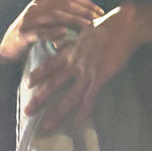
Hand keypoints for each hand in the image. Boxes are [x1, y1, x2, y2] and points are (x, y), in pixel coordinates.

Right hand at [0, 0, 103, 62]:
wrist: (9, 44)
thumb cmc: (35, 30)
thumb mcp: (50, 19)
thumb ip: (65, 13)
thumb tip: (90, 13)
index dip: (87, 4)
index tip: (101, 11)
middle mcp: (37, 4)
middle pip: (65, 5)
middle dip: (84, 12)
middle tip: (98, 19)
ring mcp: (30, 17)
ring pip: (55, 16)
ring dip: (74, 20)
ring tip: (88, 26)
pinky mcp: (24, 32)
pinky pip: (40, 32)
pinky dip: (53, 32)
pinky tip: (64, 33)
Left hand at [24, 2, 151, 130]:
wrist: (124, 26)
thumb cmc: (108, 25)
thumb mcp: (84, 31)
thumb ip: (72, 42)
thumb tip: (58, 45)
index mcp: (72, 51)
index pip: (50, 65)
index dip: (38, 75)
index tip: (27, 84)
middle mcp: (76, 63)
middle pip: (53, 83)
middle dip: (40, 98)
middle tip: (27, 111)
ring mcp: (87, 71)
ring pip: (69, 96)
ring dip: (57, 112)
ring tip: (46, 125)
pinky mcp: (100, 76)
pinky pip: (89, 98)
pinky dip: (83, 111)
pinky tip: (77, 122)